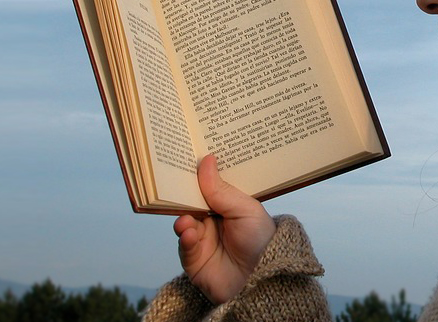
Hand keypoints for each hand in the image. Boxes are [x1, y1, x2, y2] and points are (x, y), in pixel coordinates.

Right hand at [173, 154, 275, 303]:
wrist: (264, 282)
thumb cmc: (262, 242)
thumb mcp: (246, 210)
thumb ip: (222, 190)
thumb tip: (206, 161)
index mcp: (227, 205)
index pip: (207, 186)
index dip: (197, 174)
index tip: (185, 156)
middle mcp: (212, 220)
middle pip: (191, 202)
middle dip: (182, 194)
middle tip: (173, 183)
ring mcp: (201, 239)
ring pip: (184, 222)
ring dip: (183, 219)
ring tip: (186, 219)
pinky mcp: (193, 259)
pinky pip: (184, 245)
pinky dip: (185, 238)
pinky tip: (189, 234)